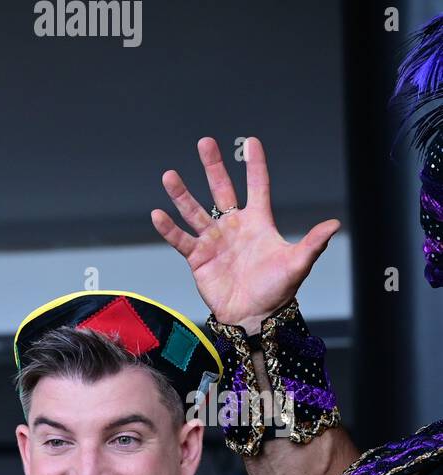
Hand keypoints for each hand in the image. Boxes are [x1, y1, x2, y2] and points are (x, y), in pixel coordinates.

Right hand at [151, 136, 340, 332]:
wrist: (253, 316)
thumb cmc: (277, 290)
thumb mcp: (297, 264)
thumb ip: (312, 243)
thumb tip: (334, 224)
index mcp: (258, 222)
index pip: (257, 185)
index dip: (255, 164)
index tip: (251, 141)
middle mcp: (233, 226)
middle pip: (221, 189)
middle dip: (213, 166)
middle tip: (205, 143)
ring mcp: (214, 241)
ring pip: (195, 211)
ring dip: (182, 194)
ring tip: (169, 176)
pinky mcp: (198, 258)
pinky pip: (180, 240)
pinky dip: (169, 229)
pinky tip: (158, 214)